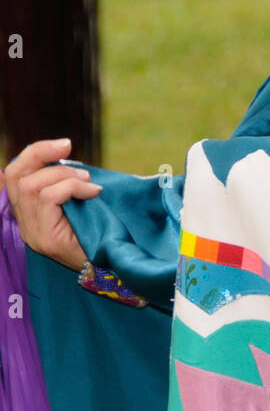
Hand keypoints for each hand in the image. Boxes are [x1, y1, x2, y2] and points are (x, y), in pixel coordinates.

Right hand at [1, 138, 98, 271]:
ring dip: (64, 174)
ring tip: (88, 181)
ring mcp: (32, 233)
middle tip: (68, 147)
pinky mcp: (46, 239)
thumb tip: (65, 150)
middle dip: (40, 153)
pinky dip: (72, 187)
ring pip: (32, 186)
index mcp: (29, 212)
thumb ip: (66, 181)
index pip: (14, 175)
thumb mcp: (79, 199)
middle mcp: (25, 223)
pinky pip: (49, 198)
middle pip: (15, 176)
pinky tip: (93, 192)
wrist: (114, 265)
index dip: (35, 153)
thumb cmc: (101, 230)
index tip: (64, 145)